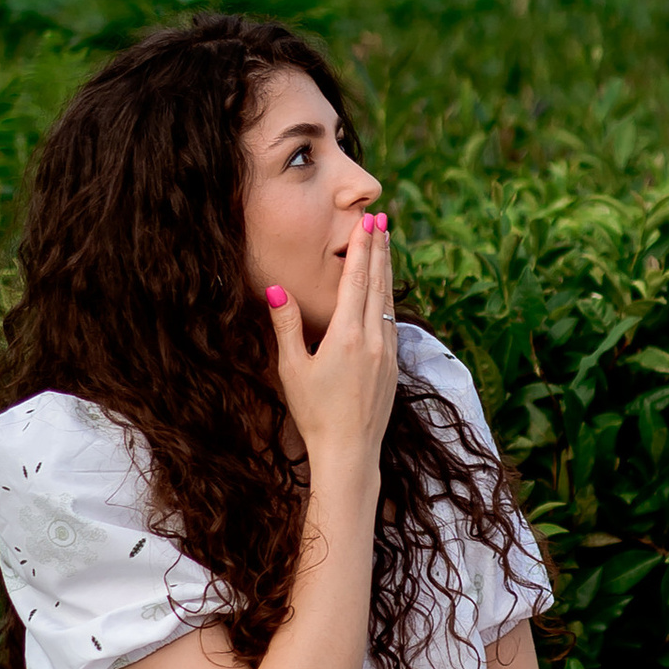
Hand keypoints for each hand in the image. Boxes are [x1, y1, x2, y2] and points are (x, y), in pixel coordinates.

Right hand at [266, 214, 397, 474]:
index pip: (356, 280)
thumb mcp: (292, 369)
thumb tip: (275, 289)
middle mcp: (374, 339)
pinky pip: (393, 320)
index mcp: (347, 335)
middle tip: (381, 217)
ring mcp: (388, 352)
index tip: (368, 220)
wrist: (349, 451)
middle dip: (379, 248)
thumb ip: (286, 326)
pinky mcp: (393, 365)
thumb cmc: (314, 413)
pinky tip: (387, 290)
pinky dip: (389, 296)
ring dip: (387, 269)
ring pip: (388, 300)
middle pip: (378, 283)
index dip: (362, 248)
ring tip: (386, 242)